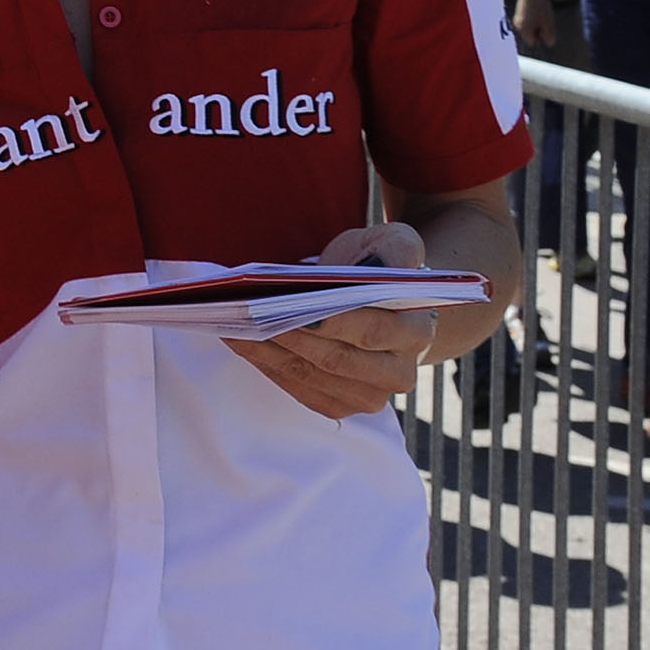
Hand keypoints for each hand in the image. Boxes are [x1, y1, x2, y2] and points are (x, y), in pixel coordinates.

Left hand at [224, 221, 437, 417]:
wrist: (383, 306)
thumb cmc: (381, 268)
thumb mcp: (395, 243)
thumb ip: (400, 247)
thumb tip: (385, 268)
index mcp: (416, 332)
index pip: (371, 331)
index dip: (331, 321)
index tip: (289, 305)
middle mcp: (399, 373)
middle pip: (334, 359)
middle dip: (287, 336)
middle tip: (247, 315)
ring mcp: (370, 396)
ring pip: (310, 376)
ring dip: (267, 352)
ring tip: (232, 324)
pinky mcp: (341, 406)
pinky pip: (298, 390)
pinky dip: (267, 365)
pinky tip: (241, 341)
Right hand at [512, 0, 554, 48]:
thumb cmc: (540, 6)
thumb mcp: (548, 22)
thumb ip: (549, 35)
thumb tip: (549, 43)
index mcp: (524, 30)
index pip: (533, 42)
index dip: (541, 38)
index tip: (547, 29)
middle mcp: (518, 26)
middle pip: (530, 35)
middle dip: (539, 31)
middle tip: (546, 21)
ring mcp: (517, 19)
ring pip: (529, 28)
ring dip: (537, 24)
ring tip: (543, 14)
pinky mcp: (519, 13)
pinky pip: (527, 21)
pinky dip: (533, 18)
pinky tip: (538, 10)